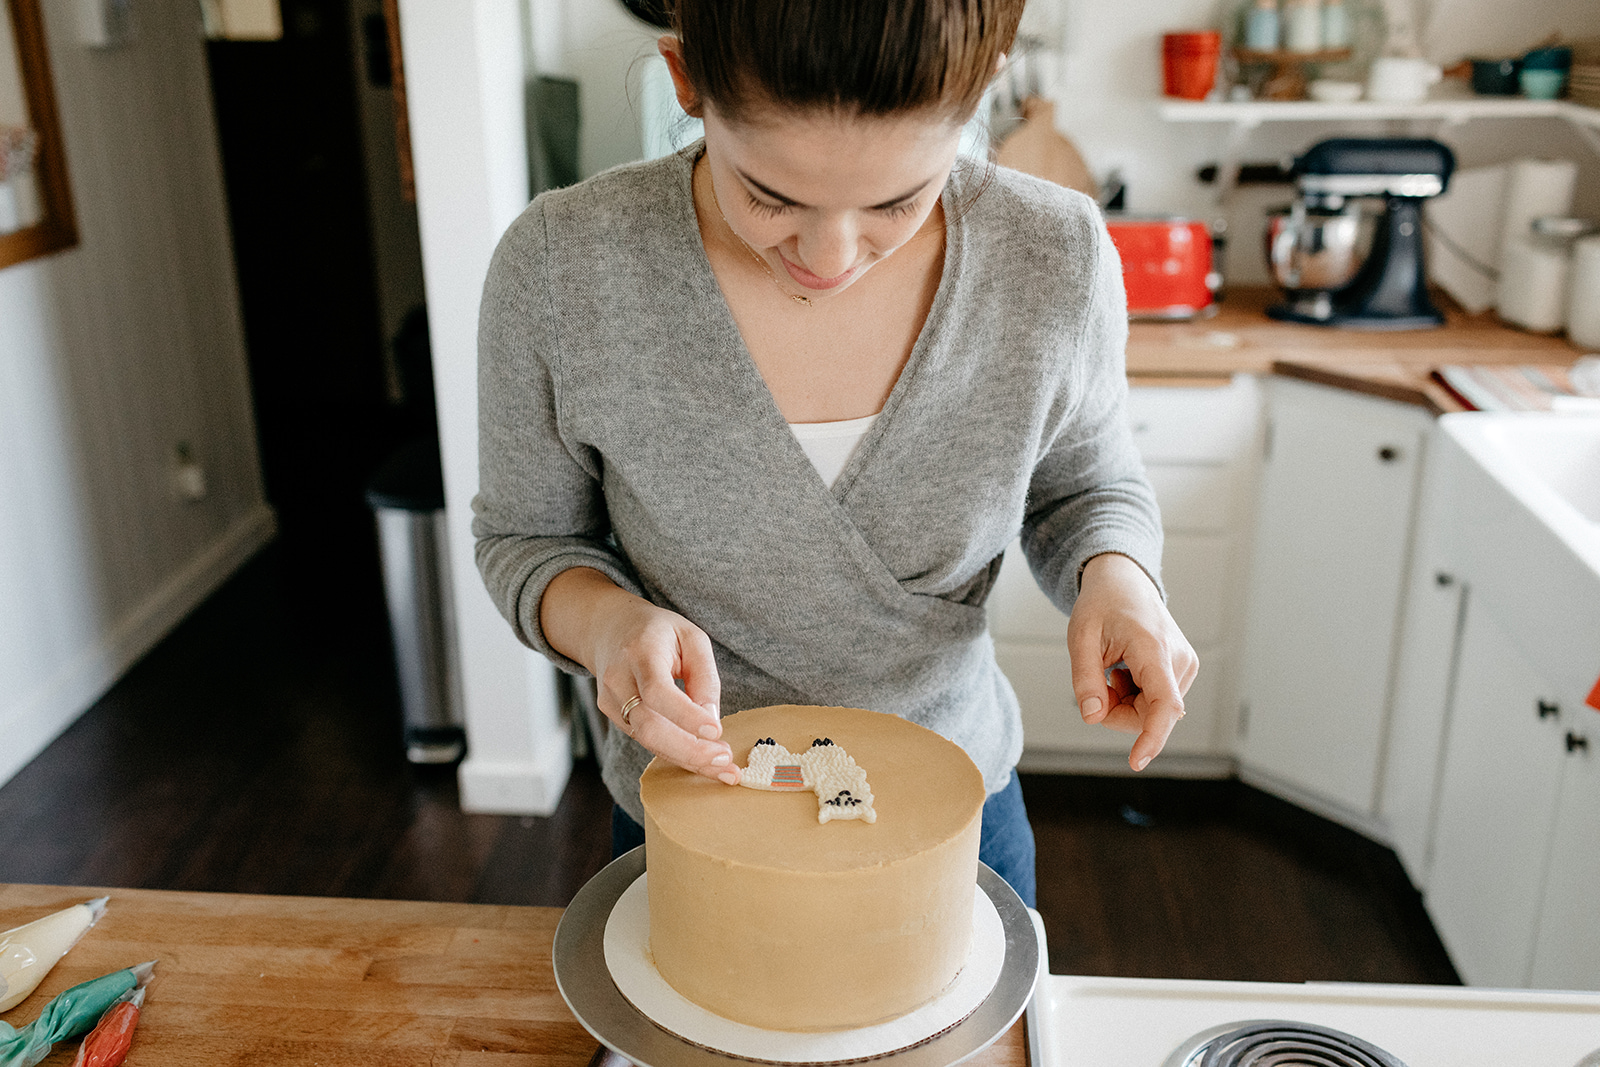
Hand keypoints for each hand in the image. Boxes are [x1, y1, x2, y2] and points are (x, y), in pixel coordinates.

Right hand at [542, 568, 737, 783]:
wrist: (609, 629)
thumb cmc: (657, 632)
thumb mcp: (692, 638)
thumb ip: (704, 677)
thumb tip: (712, 720)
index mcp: (640, 652)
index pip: (658, 691)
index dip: (686, 716)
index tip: (716, 732)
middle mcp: (619, 679)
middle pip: (649, 726)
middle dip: (689, 750)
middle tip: (724, 760)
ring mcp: (611, 701)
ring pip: (647, 740)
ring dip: (686, 758)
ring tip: (721, 768)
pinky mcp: (613, 716)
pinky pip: (646, 740)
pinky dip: (675, 753)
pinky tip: (701, 759)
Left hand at [1066, 553, 1198, 771]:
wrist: (1125, 584)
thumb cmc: (1102, 606)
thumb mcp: (1080, 637)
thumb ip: (1085, 678)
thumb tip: (1092, 716)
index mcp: (1154, 648)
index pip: (1163, 704)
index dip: (1152, 737)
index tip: (1137, 761)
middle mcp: (1178, 660)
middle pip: (1149, 716)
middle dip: (1116, 713)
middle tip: (1096, 686)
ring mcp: (1185, 666)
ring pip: (1152, 713)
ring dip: (1124, 704)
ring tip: (1112, 670)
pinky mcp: (1184, 671)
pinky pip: (1156, 703)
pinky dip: (1134, 698)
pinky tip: (1125, 672)